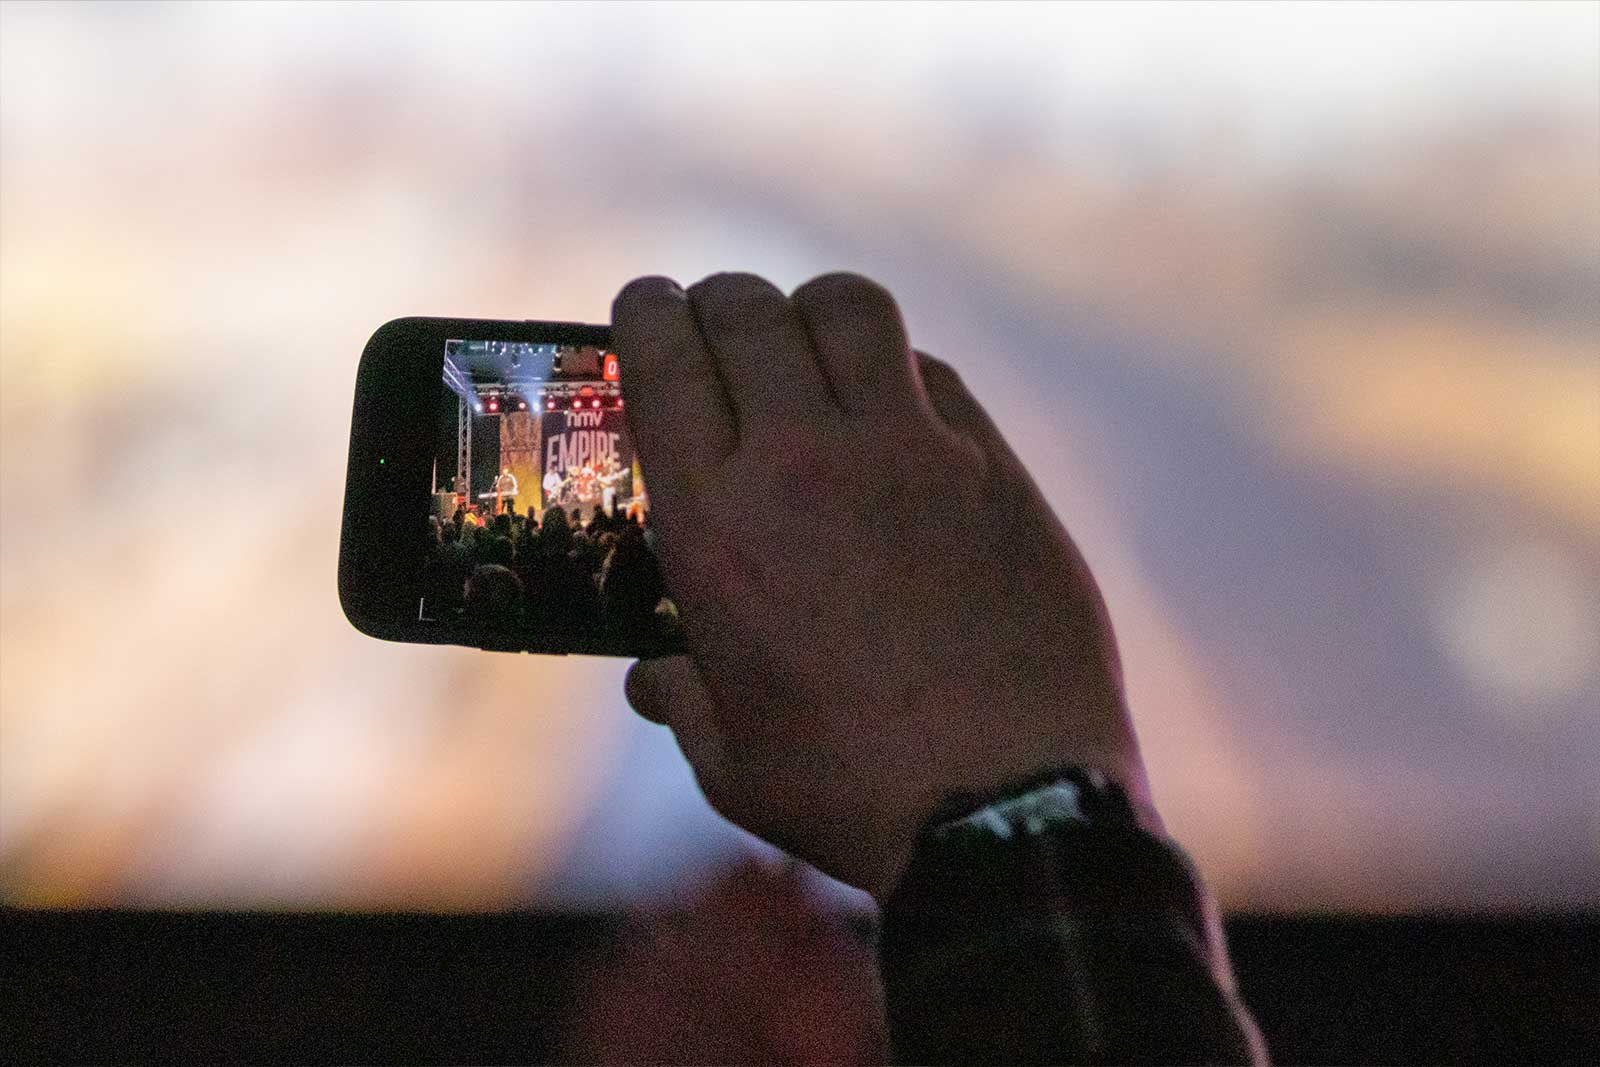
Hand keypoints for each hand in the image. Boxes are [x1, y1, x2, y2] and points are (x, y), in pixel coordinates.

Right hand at [614, 272, 1154, 902]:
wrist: (1004, 807)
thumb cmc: (853, 793)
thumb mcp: (731, 760)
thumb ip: (682, 700)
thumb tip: (653, 679)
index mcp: (715, 525)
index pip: (661, 360)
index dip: (647, 314)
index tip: (647, 308)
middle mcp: (803, 463)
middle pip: (748, 311)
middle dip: (721, 301)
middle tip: (720, 322)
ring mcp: (908, 454)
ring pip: (850, 309)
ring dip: (814, 309)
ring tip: (810, 339)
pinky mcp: (993, 468)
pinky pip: (935, 372)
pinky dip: (900, 369)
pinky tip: (896, 408)